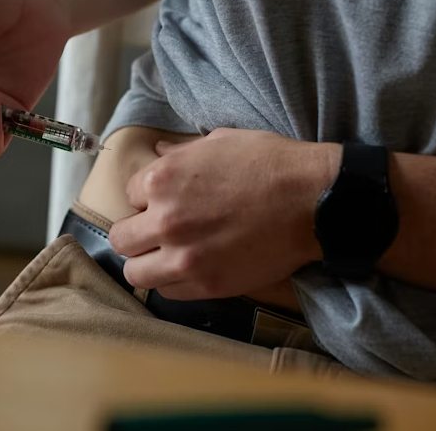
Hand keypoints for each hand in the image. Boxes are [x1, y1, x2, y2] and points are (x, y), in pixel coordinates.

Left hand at [108, 129, 338, 299]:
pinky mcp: (207, 284)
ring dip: (147, 263)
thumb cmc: (269, 163)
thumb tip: (155, 152)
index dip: (147, 198)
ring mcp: (184, 257)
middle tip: (158, 231)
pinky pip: (168, 292)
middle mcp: (165, 220)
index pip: (129, 194)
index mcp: (162, 180)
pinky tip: (188, 270)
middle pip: (122, 238)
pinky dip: (172, 282)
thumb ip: (179, 152)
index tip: (165, 201)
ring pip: (135, 272)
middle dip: (136, 232)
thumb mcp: (218, 142)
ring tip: (166, 256)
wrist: (313, 200)